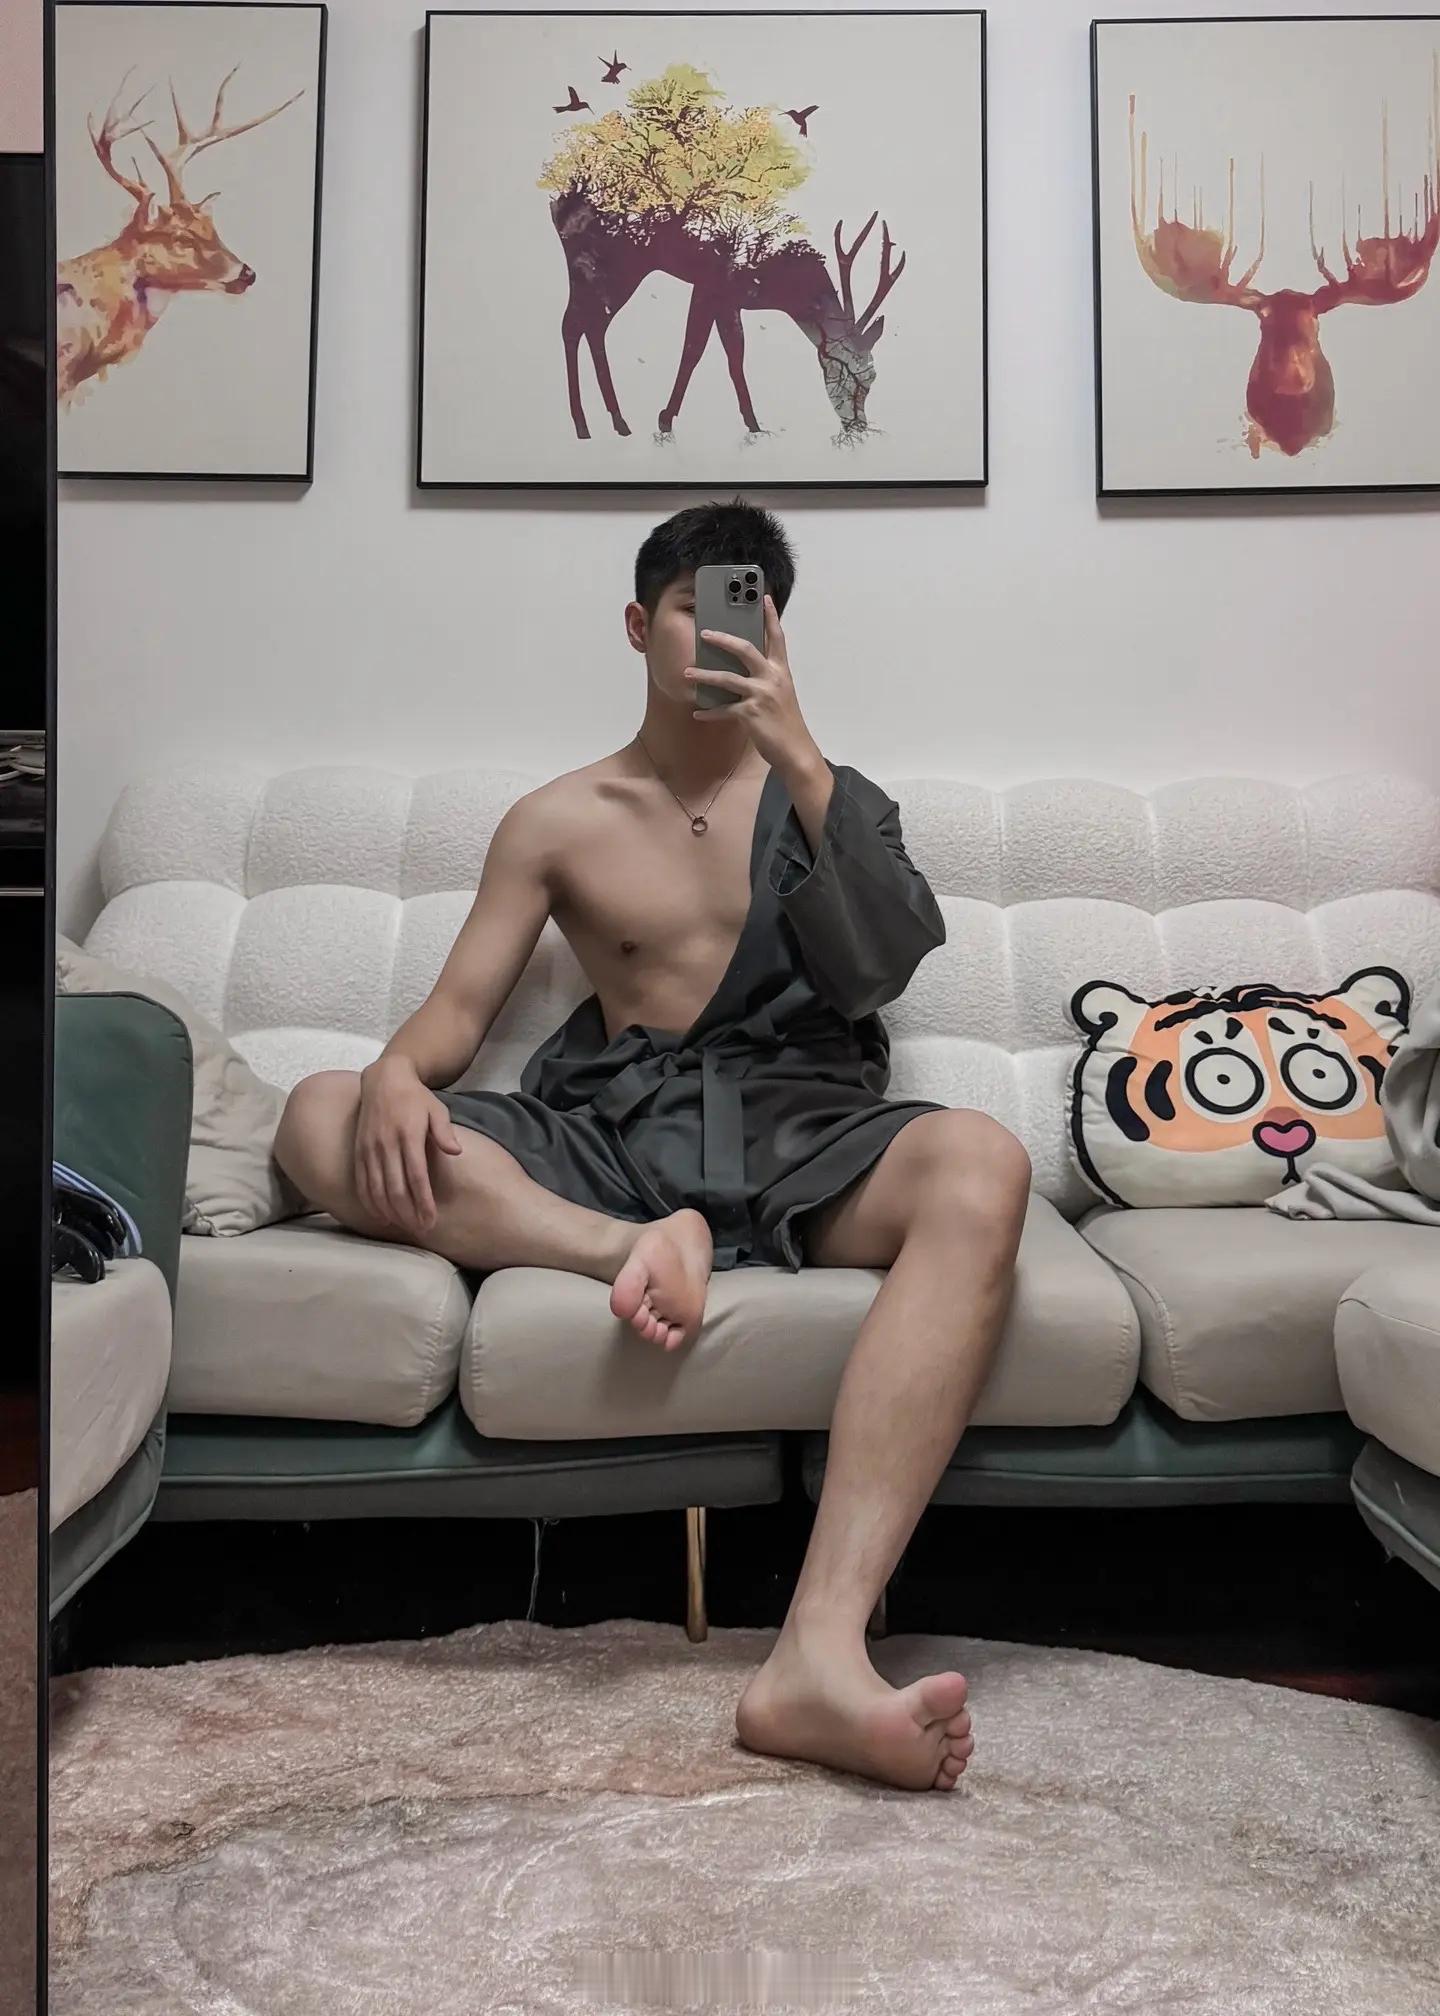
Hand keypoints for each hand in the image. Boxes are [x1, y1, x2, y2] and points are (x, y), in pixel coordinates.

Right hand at [355, 1057, 462, 1236]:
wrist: (383, 1078)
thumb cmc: (415, 1096)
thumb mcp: (436, 1108)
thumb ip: (444, 1131)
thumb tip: (456, 1151)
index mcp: (409, 1135)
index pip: (416, 1177)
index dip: (423, 1202)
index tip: (431, 1220)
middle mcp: (387, 1144)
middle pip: (396, 1188)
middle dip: (408, 1213)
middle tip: (421, 1230)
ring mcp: (370, 1148)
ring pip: (376, 1189)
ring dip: (389, 1211)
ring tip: (403, 1227)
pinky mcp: (359, 1150)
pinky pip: (361, 1181)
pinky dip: (369, 1201)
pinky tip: (380, 1214)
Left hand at [684, 594, 820, 778]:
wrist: (795, 750)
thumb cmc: (786, 722)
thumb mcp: (781, 694)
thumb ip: (765, 678)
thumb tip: (741, 669)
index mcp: (781, 671)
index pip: (777, 638)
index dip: (771, 617)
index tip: (763, 597)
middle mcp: (773, 678)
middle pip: (746, 650)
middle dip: (724, 639)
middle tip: (705, 633)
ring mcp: (761, 695)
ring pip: (728, 679)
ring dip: (705, 675)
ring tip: (688, 673)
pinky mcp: (750, 714)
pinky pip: (723, 710)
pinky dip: (709, 712)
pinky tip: (697, 712)